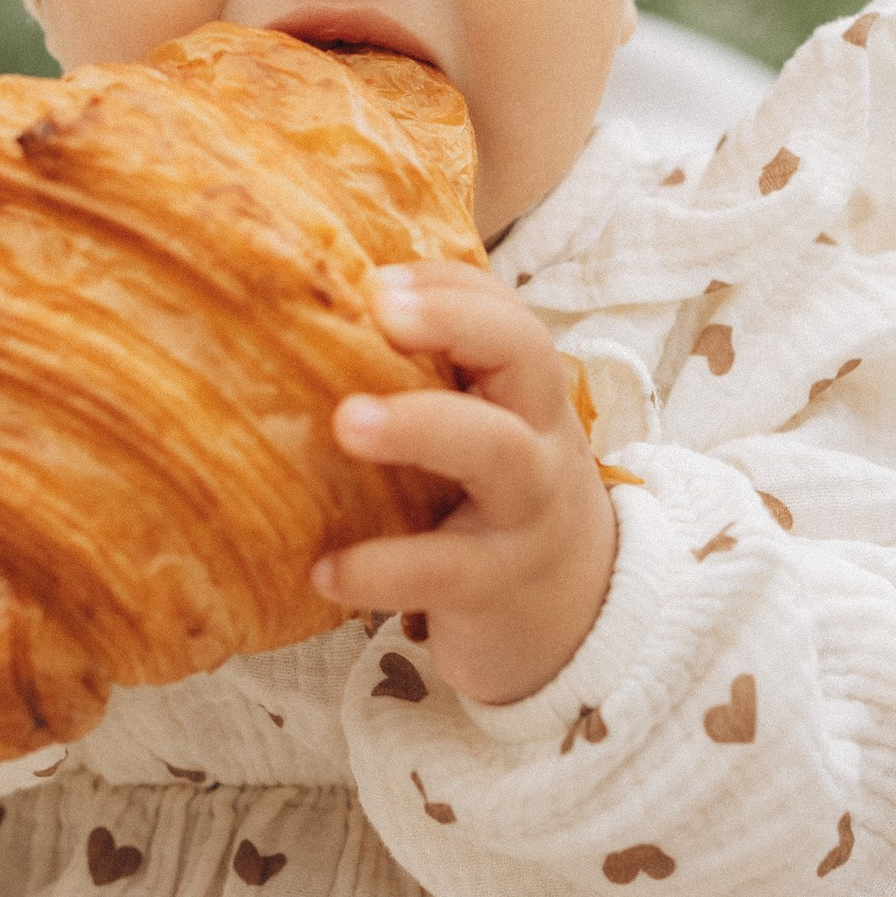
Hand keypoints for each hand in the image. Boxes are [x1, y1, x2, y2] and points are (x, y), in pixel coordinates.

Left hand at [310, 262, 619, 705]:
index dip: (448, 288)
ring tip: (346, 423)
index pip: (506, 312)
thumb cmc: (494, 499)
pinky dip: (380, 569)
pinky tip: (323, 570)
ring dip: (421, 426)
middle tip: (379, 316)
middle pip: (527, 356)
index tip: (377, 284)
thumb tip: (321, 312)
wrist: (574, 612)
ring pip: (498, 453)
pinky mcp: (496, 583)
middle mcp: (538, 437)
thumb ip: (428, 377)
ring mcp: (526, 511)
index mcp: (526, 391)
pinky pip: (444, 570)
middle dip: (455, 323)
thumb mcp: (483, 430)